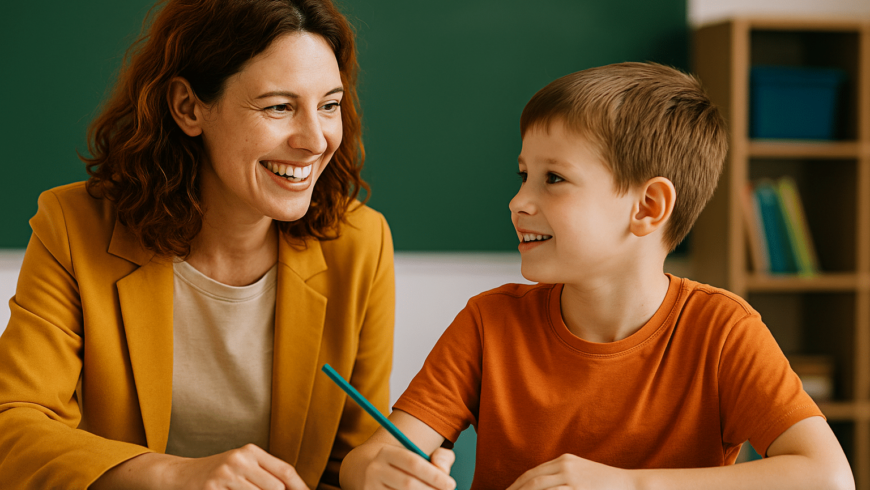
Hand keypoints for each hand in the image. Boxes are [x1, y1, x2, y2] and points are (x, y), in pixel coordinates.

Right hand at [92, 443, 308, 489]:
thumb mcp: (242, 465)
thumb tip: (293, 488)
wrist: (179, 476)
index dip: (299, 487)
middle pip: (275, 487)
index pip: (285, 471)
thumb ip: (265, 474)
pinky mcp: (213, 489)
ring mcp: (225, 474)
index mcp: (251, 451)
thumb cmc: (217, 473)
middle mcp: (240, 459)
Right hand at [360, 445, 455, 489]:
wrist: (362, 472)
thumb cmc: (402, 465)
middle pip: (408, 484)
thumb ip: (439, 456)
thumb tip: (443, 469)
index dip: (434, 475)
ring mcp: (369, 488)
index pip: (413, 462)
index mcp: (387, 453)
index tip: (451, 484)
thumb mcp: (417, 453)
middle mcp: (375, 470)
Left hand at [507, 454, 634, 489]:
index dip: (518, 484)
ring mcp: (572, 477)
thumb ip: (563, 477)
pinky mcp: (578, 488)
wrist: (631, 484)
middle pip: (532, 479)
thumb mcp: (582, 474)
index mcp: (564, 460)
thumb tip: (543, 485)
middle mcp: (565, 466)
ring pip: (538, 486)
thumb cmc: (607, 484)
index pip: (533, 472)